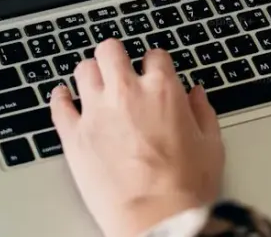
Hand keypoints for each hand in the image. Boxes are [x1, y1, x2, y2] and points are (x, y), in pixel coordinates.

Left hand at [50, 39, 224, 236]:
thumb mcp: (211, 145)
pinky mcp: (74, 137)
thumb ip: (203, 113)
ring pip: (83, 70)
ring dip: (91, 74)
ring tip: (95, 84)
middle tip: (119, 68)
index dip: (155, 63)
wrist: (157, 220)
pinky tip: (64, 97)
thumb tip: (196, 96)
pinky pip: (59, 105)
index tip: (154, 72)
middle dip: (116, 56)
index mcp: (163, 90)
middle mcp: (126, 93)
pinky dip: (61, 98)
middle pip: (110, 50)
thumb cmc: (185, 188)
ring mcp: (96, 113)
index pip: (154, 55)